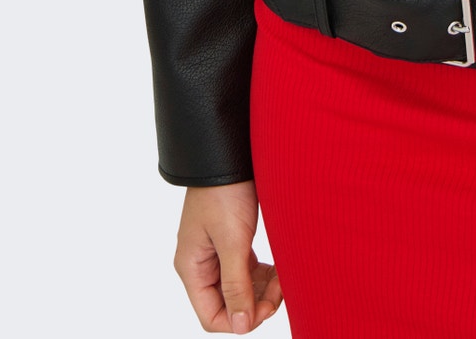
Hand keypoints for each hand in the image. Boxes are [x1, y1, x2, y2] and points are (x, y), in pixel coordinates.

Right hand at [176, 181, 282, 332]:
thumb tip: (241, 326)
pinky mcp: (232, 240)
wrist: (232, 153)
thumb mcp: (232, 241)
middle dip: (254, 303)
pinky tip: (279, 267)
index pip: (211, 316)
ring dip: (262, 289)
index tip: (266, 309)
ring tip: (283, 277)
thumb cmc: (226, 193)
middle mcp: (201, 264)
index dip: (238, 320)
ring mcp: (216, 252)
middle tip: (281, 291)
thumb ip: (235, 284)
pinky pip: (246, 269)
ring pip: (240, 287)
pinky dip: (263, 273)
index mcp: (192, 268)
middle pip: (227, 303)